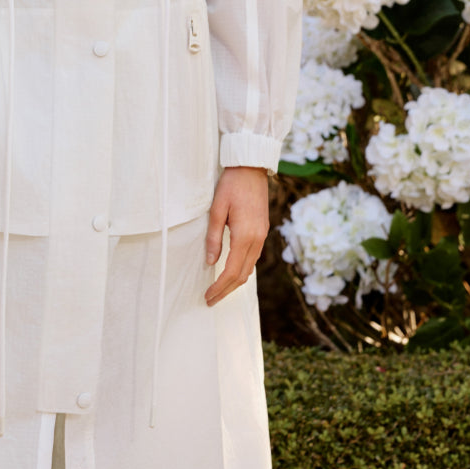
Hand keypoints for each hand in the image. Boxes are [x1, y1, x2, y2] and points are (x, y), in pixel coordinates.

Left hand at [204, 165, 269, 306]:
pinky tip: (231, 272)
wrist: (251, 168)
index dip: (219, 287)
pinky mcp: (262, 231)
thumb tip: (210, 262)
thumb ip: (213, 237)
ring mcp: (262, 236)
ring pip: (249, 269)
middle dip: (226, 291)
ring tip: (218, 290)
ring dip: (234, 283)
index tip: (207, 296)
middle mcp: (257, 240)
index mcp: (245, 236)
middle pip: (242, 275)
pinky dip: (241, 270)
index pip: (231, 271)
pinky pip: (253, 258)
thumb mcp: (217, 209)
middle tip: (210, 300)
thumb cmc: (231, 185)